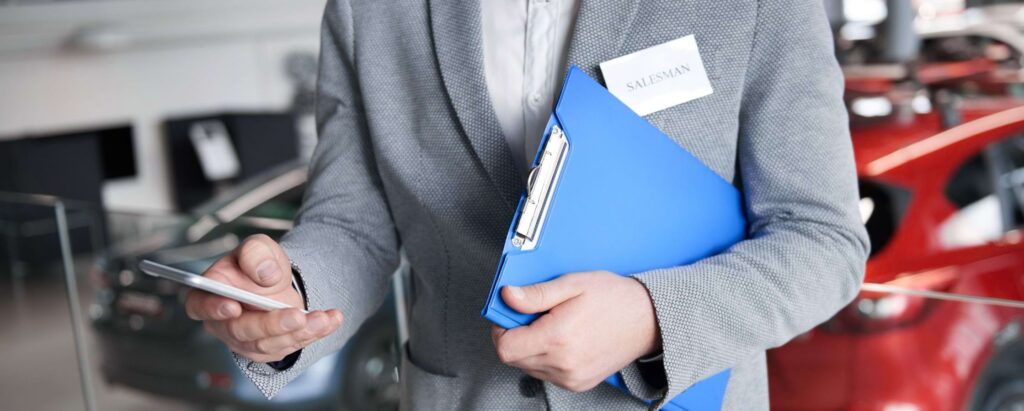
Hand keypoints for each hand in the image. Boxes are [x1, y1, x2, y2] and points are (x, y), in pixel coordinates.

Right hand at [184, 234, 342, 362]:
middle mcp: (225, 323)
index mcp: (210, 294)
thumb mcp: (258, 247)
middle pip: (242, 330)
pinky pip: (292, 345)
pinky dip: (315, 333)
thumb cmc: (258, 265)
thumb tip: (264, 274)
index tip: (233, 306)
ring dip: (300, 331)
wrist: (278, 282)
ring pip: (270, 343)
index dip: (213, 309)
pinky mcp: (270, 348)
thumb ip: (256, 253)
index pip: (200, 306)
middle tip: (295, 315)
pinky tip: (331, 320)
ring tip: (323, 318)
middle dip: (271, 324)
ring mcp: (247, 340)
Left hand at [491, 271, 660, 391]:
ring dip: (531, 347)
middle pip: (513, 358)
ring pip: (528, 367)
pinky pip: (546, 374)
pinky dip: (546, 358)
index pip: (505, 347)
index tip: (510, 314)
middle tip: (535, 316)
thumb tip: (508, 297)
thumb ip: (536, 294)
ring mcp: (571, 378)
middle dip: (516, 335)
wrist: (648, 320)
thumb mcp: (572, 284)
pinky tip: (563, 340)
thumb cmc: (615, 299)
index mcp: (558, 338)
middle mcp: (563, 364)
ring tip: (553, 326)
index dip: (501, 329)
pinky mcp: (578, 383)